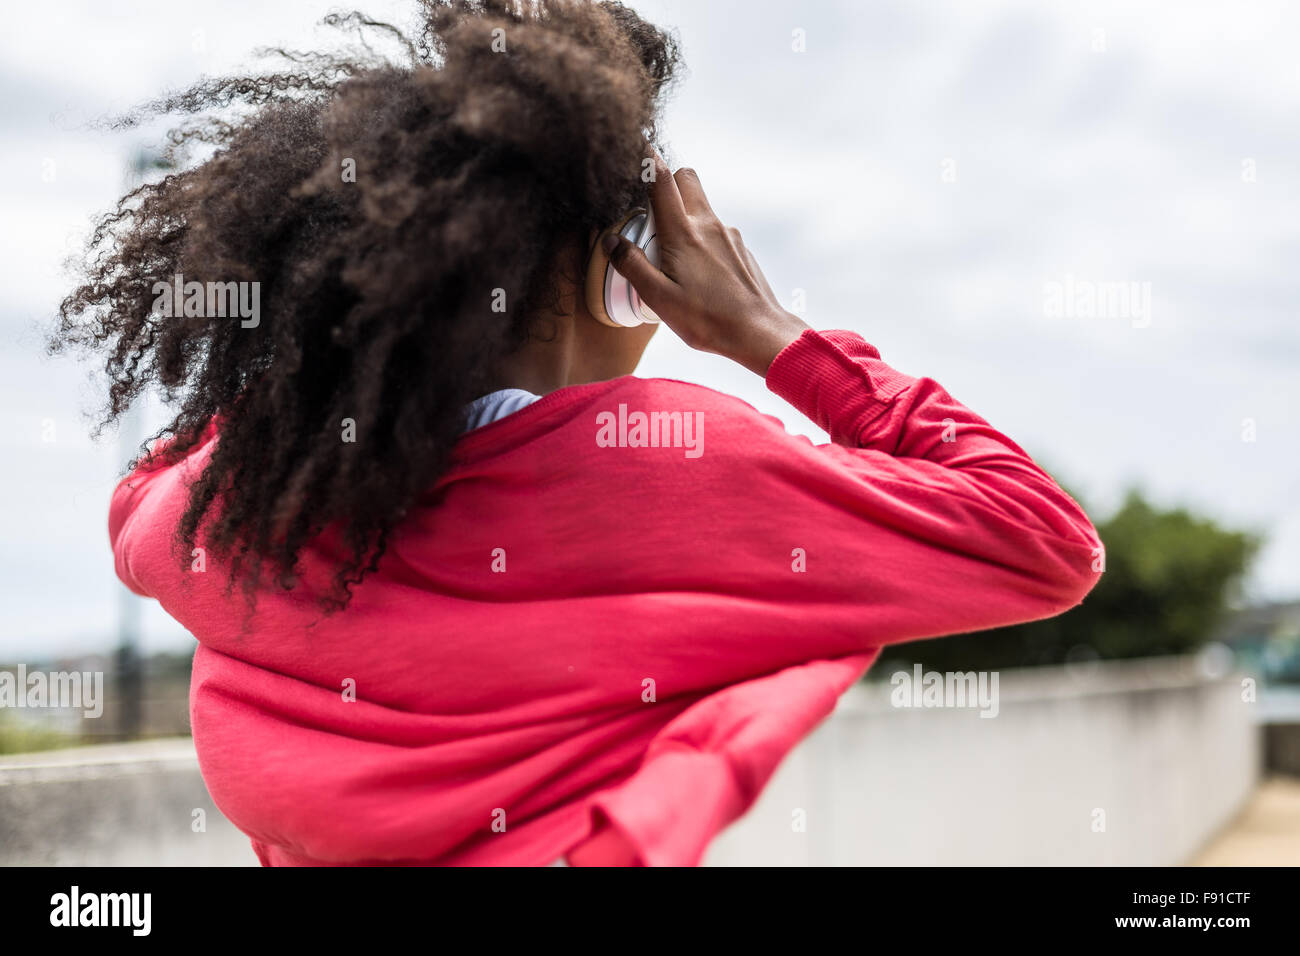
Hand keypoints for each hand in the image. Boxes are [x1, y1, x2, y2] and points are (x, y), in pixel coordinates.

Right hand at [602, 154, 809, 377]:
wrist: (759, 332)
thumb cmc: (709, 319)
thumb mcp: (660, 298)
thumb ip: (633, 266)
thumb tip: (612, 242)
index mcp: (683, 233)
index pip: (662, 181)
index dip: (647, 159)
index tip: (638, 145)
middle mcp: (708, 225)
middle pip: (687, 178)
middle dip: (667, 180)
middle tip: (651, 208)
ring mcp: (728, 235)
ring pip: (702, 205)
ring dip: (684, 212)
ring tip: (671, 250)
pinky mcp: (740, 249)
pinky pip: (715, 230)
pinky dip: (701, 237)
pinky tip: (698, 271)